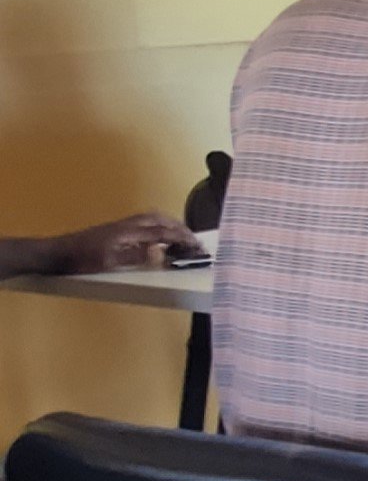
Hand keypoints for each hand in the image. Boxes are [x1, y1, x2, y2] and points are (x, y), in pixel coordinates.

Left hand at [53, 213, 198, 274]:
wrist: (57, 252)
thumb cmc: (82, 259)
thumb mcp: (108, 262)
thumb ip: (135, 256)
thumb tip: (161, 252)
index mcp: (129, 232)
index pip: (163, 232)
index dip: (182, 239)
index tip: (197, 246)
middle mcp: (128, 224)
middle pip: (161, 220)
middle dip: (180, 227)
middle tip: (193, 238)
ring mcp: (122, 224)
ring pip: (153, 218)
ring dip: (170, 224)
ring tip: (180, 234)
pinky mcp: (116, 228)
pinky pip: (145, 221)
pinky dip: (158, 225)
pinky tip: (156, 235)